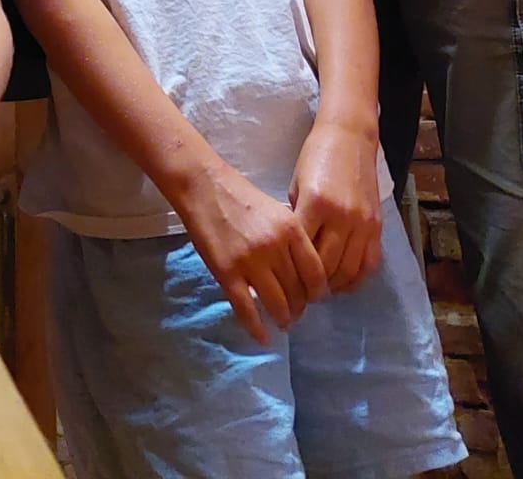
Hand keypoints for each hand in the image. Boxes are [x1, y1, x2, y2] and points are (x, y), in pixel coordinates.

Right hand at [174, 156, 327, 342]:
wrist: (204, 186)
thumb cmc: (242, 197)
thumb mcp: (277, 210)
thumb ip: (292, 239)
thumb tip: (304, 272)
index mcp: (291, 229)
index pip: (316, 274)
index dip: (318, 292)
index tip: (314, 298)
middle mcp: (275, 247)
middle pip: (298, 292)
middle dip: (300, 308)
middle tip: (296, 312)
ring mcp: (250, 262)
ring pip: (277, 304)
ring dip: (283, 319)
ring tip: (283, 322)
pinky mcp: (227, 273)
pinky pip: (246, 310)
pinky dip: (256, 328)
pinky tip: (262, 337)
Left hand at [290, 117, 381, 293]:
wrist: (349, 138)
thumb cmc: (315, 157)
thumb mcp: (296, 185)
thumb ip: (296, 219)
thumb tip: (291, 253)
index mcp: (316, 204)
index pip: (303, 252)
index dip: (293, 272)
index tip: (286, 282)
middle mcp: (342, 216)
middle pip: (326, 267)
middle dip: (312, 285)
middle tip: (302, 292)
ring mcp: (363, 223)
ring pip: (349, 271)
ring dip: (334, 285)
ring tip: (321, 289)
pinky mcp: (377, 226)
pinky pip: (369, 264)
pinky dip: (356, 279)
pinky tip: (343, 282)